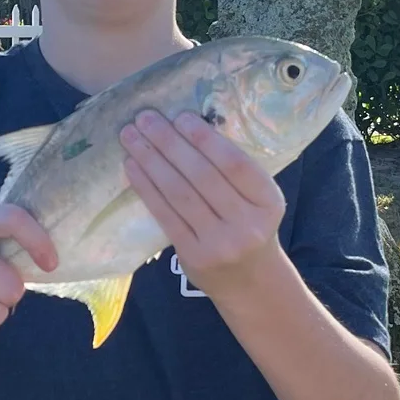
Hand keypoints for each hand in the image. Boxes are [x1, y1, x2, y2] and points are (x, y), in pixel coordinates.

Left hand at [119, 110, 286, 297]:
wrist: (249, 283)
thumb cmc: (248, 226)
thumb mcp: (256, 200)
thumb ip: (233, 172)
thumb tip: (186, 126)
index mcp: (268, 201)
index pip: (235, 164)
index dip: (206, 139)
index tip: (180, 116)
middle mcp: (247, 223)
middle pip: (203, 176)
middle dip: (170, 143)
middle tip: (145, 118)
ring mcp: (220, 243)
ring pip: (180, 193)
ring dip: (151, 160)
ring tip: (131, 136)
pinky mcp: (194, 255)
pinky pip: (166, 215)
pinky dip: (146, 187)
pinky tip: (132, 167)